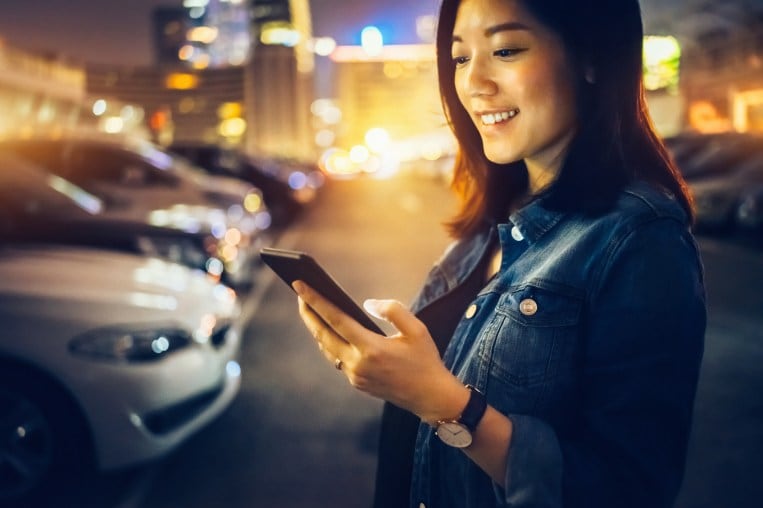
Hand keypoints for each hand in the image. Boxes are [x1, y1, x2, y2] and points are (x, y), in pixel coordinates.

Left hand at [292, 281, 467, 421]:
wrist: (430, 397)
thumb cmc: (425, 360)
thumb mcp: (417, 329)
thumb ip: (392, 310)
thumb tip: (367, 304)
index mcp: (371, 349)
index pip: (335, 320)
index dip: (315, 301)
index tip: (300, 286)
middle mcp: (358, 364)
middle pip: (323, 335)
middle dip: (308, 313)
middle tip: (300, 293)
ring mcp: (355, 376)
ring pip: (327, 348)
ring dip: (317, 328)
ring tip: (311, 308)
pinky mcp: (356, 382)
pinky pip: (336, 358)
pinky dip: (330, 342)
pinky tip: (330, 330)